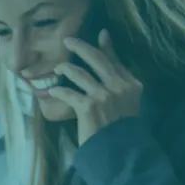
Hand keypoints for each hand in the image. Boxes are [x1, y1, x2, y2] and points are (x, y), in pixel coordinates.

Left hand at [49, 30, 144, 145]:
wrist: (120, 150)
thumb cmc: (122, 127)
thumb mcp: (128, 102)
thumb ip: (121, 84)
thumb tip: (112, 68)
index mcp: (131, 84)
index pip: (115, 61)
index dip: (106, 47)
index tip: (100, 34)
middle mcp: (119, 86)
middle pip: (97, 60)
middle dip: (81, 47)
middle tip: (67, 40)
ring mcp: (103, 96)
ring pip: (80, 73)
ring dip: (65, 68)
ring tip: (57, 68)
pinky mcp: (88, 107)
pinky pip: (69, 93)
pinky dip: (59, 91)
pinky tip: (52, 91)